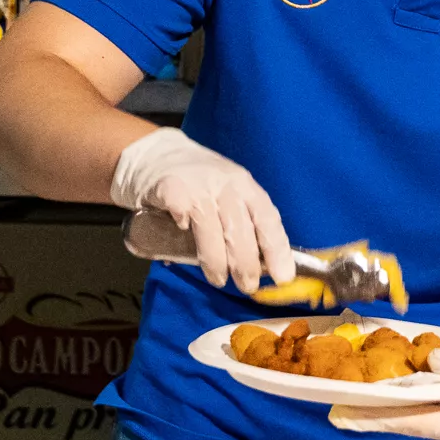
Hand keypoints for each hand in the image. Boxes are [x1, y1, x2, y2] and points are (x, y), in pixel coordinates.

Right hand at [113, 129, 293, 292]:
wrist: (156, 153)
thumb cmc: (200, 183)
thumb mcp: (229, 195)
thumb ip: (242, 224)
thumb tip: (262, 268)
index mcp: (246, 187)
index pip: (268, 219)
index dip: (277, 250)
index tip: (283, 277)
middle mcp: (226, 184)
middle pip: (240, 229)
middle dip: (247, 263)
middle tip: (248, 286)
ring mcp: (198, 184)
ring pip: (211, 227)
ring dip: (216, 259)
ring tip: (218, 279)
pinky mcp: (170, 186)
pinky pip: (180, 209)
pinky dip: (182, 225)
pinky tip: (182, 232)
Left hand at [331, 338, 439, 439]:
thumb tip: (434, 365)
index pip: (414, 423)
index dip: (375, 419)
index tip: (341, 416)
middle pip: (414, 423)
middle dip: (377, 415)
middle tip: (337, 406)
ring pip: (425, 414)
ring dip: (394, 406)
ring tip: (357, 397)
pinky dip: (417, 397)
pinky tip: (399, 387)